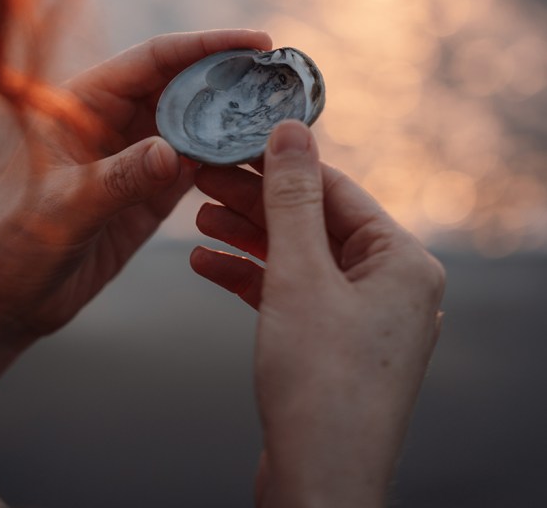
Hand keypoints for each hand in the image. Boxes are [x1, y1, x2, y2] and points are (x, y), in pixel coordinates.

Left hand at [0, 28, 271, 442]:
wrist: (5, 302)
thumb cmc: (12, 246)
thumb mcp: (63, 209)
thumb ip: (117, 179)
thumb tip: (172, 152)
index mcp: (81, 103)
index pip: (152, 60)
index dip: (205, 46)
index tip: (254, 42)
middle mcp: (111, 120)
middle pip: (182, 84)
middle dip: (230, 76)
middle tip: (280, 74)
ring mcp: (133, 154)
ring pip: (194, 122)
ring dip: (234, 116)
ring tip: (282, 110)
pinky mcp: (148, 192)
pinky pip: (196, 163)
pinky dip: (226, 158)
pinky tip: (258, 155)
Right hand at [191, 120, 444, 507]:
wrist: (319, 487)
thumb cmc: (321, 387)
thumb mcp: (299, 276)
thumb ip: (292, 198)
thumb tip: (292, 129)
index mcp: (403, 261)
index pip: (335, 189)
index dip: (279, 164)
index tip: (234, 145)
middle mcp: (391, 286)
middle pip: (314, 222)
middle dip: (255, 203)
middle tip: (204, 181)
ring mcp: (363, 319)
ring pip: (299, 258)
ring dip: (248, 237)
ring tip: (199, 219)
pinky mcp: (334, 346)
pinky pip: (293, 294)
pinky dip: (252, 278)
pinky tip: (208, 264)